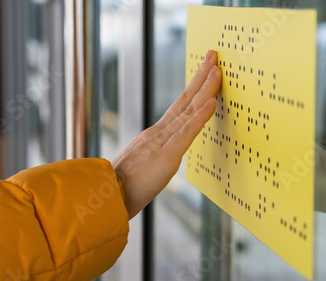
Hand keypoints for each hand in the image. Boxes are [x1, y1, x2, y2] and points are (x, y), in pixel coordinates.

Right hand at [112, 50, 221, 218]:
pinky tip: (211, 103)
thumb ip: (156, 154)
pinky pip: (185, 133)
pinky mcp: (166, 156)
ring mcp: (162, 142)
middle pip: (184, 101)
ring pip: (187, 111)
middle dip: (201, 77)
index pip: (179, 107)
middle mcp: (158, 133)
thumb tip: (165, 152)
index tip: (205, 71)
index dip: (194, 88)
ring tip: (217, 71)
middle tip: (213, 56)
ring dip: (205, 90)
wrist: (107, 198)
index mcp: (155, 135)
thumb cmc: (124, 186)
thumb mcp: (144, 166)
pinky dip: (199, 117)